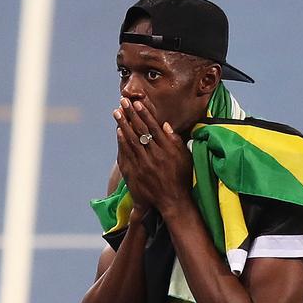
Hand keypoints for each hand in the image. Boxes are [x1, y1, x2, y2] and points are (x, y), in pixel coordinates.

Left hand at [112, 97, 193, 214]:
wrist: (173, 201)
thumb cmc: (182, 178)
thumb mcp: (185, 157)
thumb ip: (175, 140)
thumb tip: (164, 124)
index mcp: (168, 150)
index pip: (154, 128)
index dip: (145, 114)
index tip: (138, 103)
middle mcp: (156, 156)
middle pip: (141, 131)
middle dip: (131, 115)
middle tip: (123, 102)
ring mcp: (145, 165)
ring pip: (132, 140)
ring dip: (123, 125)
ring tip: (117, 112)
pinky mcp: (137, 173)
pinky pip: (128, 154)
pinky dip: (122, 141)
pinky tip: (118, 131)